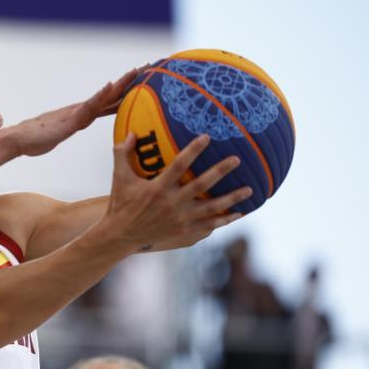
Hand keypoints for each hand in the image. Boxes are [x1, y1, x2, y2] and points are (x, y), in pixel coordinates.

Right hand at [5, 68, 141, 157]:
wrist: (16, 140)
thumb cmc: (34, 140)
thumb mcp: (59, 136)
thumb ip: (68, 129)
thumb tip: (74, 128)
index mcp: (81, 115)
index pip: (109, 103)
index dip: (127, 92)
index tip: (143, 81)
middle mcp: (80, 111)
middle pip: (110, 95)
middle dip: (129, 82)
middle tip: (148, 67)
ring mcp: (74, 114)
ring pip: (102, 97)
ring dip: (119, 85)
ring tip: (135, 72)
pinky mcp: (68, 121)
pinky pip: (87, 108)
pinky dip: (99, 97)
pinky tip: (109, 88)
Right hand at [102, 133, 250, 250]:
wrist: (121, 236)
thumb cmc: (120, 203)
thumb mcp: (119, 178)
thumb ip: (122, 154)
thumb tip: (129, 132)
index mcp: (157, 188)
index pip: (179, 165)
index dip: (193, 150)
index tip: (207, 137)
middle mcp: (171, 203)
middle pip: (201, 185)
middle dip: (220, 171)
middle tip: (237, 159)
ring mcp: (180, 218)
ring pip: (211, 207)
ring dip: (231, 198)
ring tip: (250, 189)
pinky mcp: (184, 231)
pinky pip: (209, 225)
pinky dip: (225, 220)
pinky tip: (239, 213)